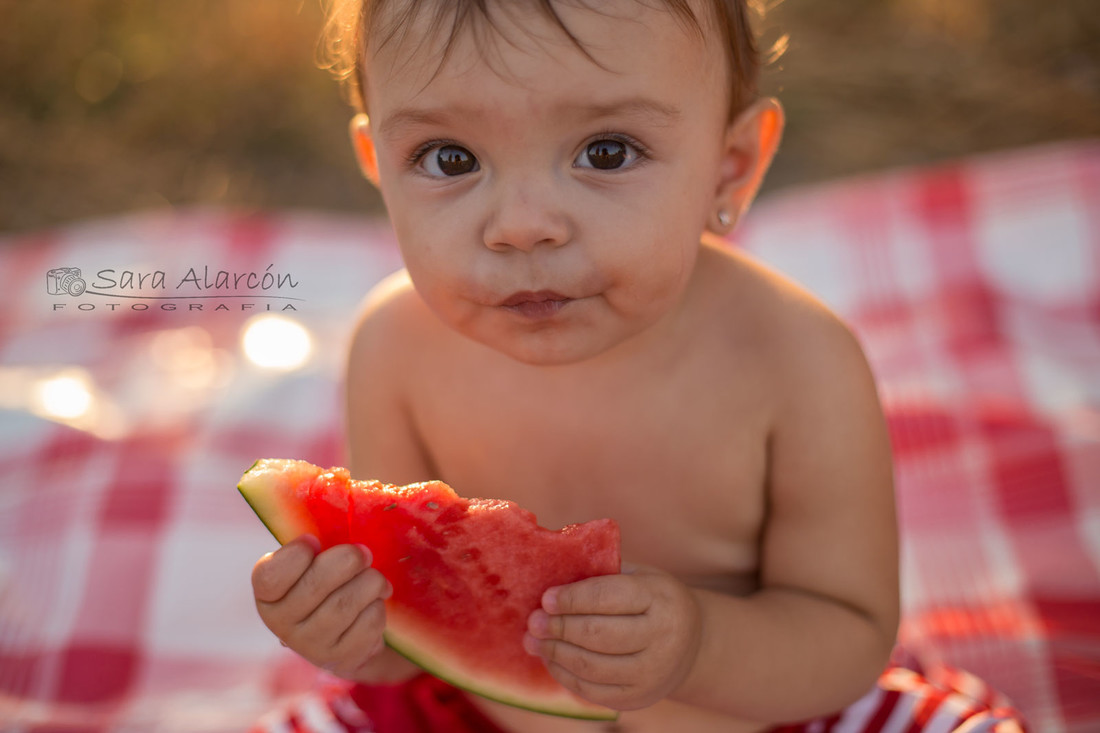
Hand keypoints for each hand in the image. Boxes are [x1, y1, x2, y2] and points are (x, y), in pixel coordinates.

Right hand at [251, 535, 392, 680]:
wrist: (346, 633)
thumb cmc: (327, 584)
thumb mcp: (312, 564)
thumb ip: (314, 545)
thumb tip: (336, 504)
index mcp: (268, 595)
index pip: (270, 576)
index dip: (294, 555)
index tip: (314, 541)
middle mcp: (282, 624)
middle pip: (316, 585)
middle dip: (347, 560)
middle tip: (362, 553)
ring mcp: (311, 646)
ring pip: (346, 604)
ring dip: (370, 582)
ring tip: (374, 578)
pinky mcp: (342, 659)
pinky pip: (368, 623)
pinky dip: (378, 606)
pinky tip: (375, 602)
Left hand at [523, 564, 701, 710]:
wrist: (691, 644)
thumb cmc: (652, 601)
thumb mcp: (639, 578)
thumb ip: (602, 575)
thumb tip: (550, 577)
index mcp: (660, 598)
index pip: (607, 597)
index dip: (572, 599)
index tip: (546, 598)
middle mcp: (662, 637)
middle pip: (597, 634)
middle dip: (559, 627)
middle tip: (533, 621)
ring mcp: (652, 672)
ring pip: (591, 666)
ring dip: (555, 653)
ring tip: (534, 641)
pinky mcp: (638, 698)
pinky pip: (592, 690)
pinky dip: (565, 675)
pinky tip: (551, 659)